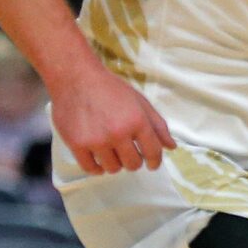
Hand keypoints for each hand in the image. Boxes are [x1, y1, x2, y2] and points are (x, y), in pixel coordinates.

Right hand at [53, 64, 174, 172]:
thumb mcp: (140, 102)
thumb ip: (158, 126)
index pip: (153, 152)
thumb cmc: (110, 89)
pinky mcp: (76, 144)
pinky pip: (90, 168)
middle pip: (133, 164)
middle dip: (134, 161)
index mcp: (137, 121)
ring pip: (113, 168)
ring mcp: (96, 140)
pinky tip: (99, 160)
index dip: (155, 161)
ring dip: (115, 163)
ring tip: (112, 152)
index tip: (152, 164)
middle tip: (129, 153)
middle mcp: (118, 133)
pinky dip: (97, 168)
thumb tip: (171, 147)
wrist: (75, 78)